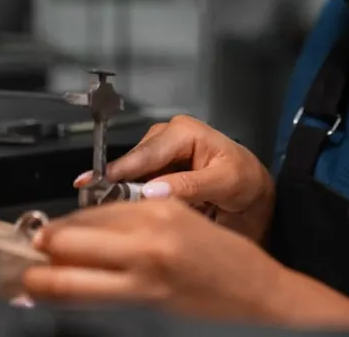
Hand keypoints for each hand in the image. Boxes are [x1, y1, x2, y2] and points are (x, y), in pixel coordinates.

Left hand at [22, 199, 348, 328]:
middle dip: (39, 247)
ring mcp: (141, 278)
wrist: (263, 299)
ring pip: (66, 277)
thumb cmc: (228, 263)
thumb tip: (89, 229)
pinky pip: (87, 301)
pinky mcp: (143, 308)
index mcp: (158, 211)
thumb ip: (139, 221)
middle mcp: (145, 241)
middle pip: (67, 239)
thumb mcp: (184, 222)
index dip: (58, 224)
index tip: (39, 230)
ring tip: (21, 279)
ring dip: (38, 277)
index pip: (89, 214)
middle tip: (19, 252)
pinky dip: (60, 297)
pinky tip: (43, 297)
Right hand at [76, 115, 274, 241]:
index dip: (119, 172)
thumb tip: (151, 191)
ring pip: (129, 176)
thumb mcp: (226, 182)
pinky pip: (136, 185)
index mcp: (183, 131)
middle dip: (116, 187)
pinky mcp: (155, 171)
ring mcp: (158, 154)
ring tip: (114, 217)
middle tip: (99, 211)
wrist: (253, 191)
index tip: (95, 188)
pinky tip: (126, 214)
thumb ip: (190, 185)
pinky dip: (131, 200)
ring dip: (122, 196)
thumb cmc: (245, 180)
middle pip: (131, 164)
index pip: (145, 153)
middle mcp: (166, 136)